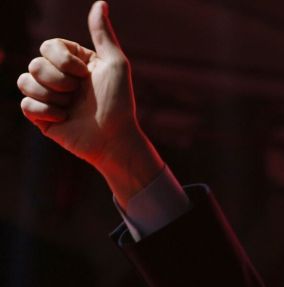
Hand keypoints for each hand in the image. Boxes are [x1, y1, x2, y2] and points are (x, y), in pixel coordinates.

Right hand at [18, 1, 163, 204]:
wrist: (115, 138)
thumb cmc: (120, 102)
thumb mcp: (115, 63)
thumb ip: (102, 34)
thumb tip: (100, 3)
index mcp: (74, 62)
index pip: (48, 45)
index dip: (63, 60)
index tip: (84, 74)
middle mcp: (60, 76)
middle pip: (35, 63)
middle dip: (58, 80)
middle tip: (78, 94)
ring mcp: (49, 96)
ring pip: (25, 82)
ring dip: (51, 95)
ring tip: (70, 108)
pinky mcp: (41, 117)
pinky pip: (25, 104)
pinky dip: (45, 111)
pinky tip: (64, 119)